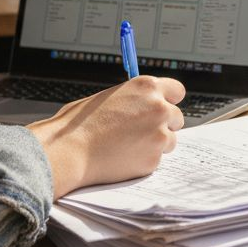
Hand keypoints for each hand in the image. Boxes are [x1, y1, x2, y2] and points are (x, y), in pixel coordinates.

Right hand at [27, 76, 184, 198]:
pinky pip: (156, 159)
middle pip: (177, 117)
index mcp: (146, 87)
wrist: (70, 151)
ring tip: (127, 144)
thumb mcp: (108, 97)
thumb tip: (144, 104)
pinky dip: (144, 159)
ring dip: (155, 143)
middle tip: (141, 130)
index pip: (177, 90)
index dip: (169, 100)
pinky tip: (122, 156)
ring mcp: (159, 135)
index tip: (164, 106)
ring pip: (169, 140)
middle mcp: (158, 108)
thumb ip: (133, 99)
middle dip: (163, 124)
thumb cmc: (81, 124)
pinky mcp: (154, 159)